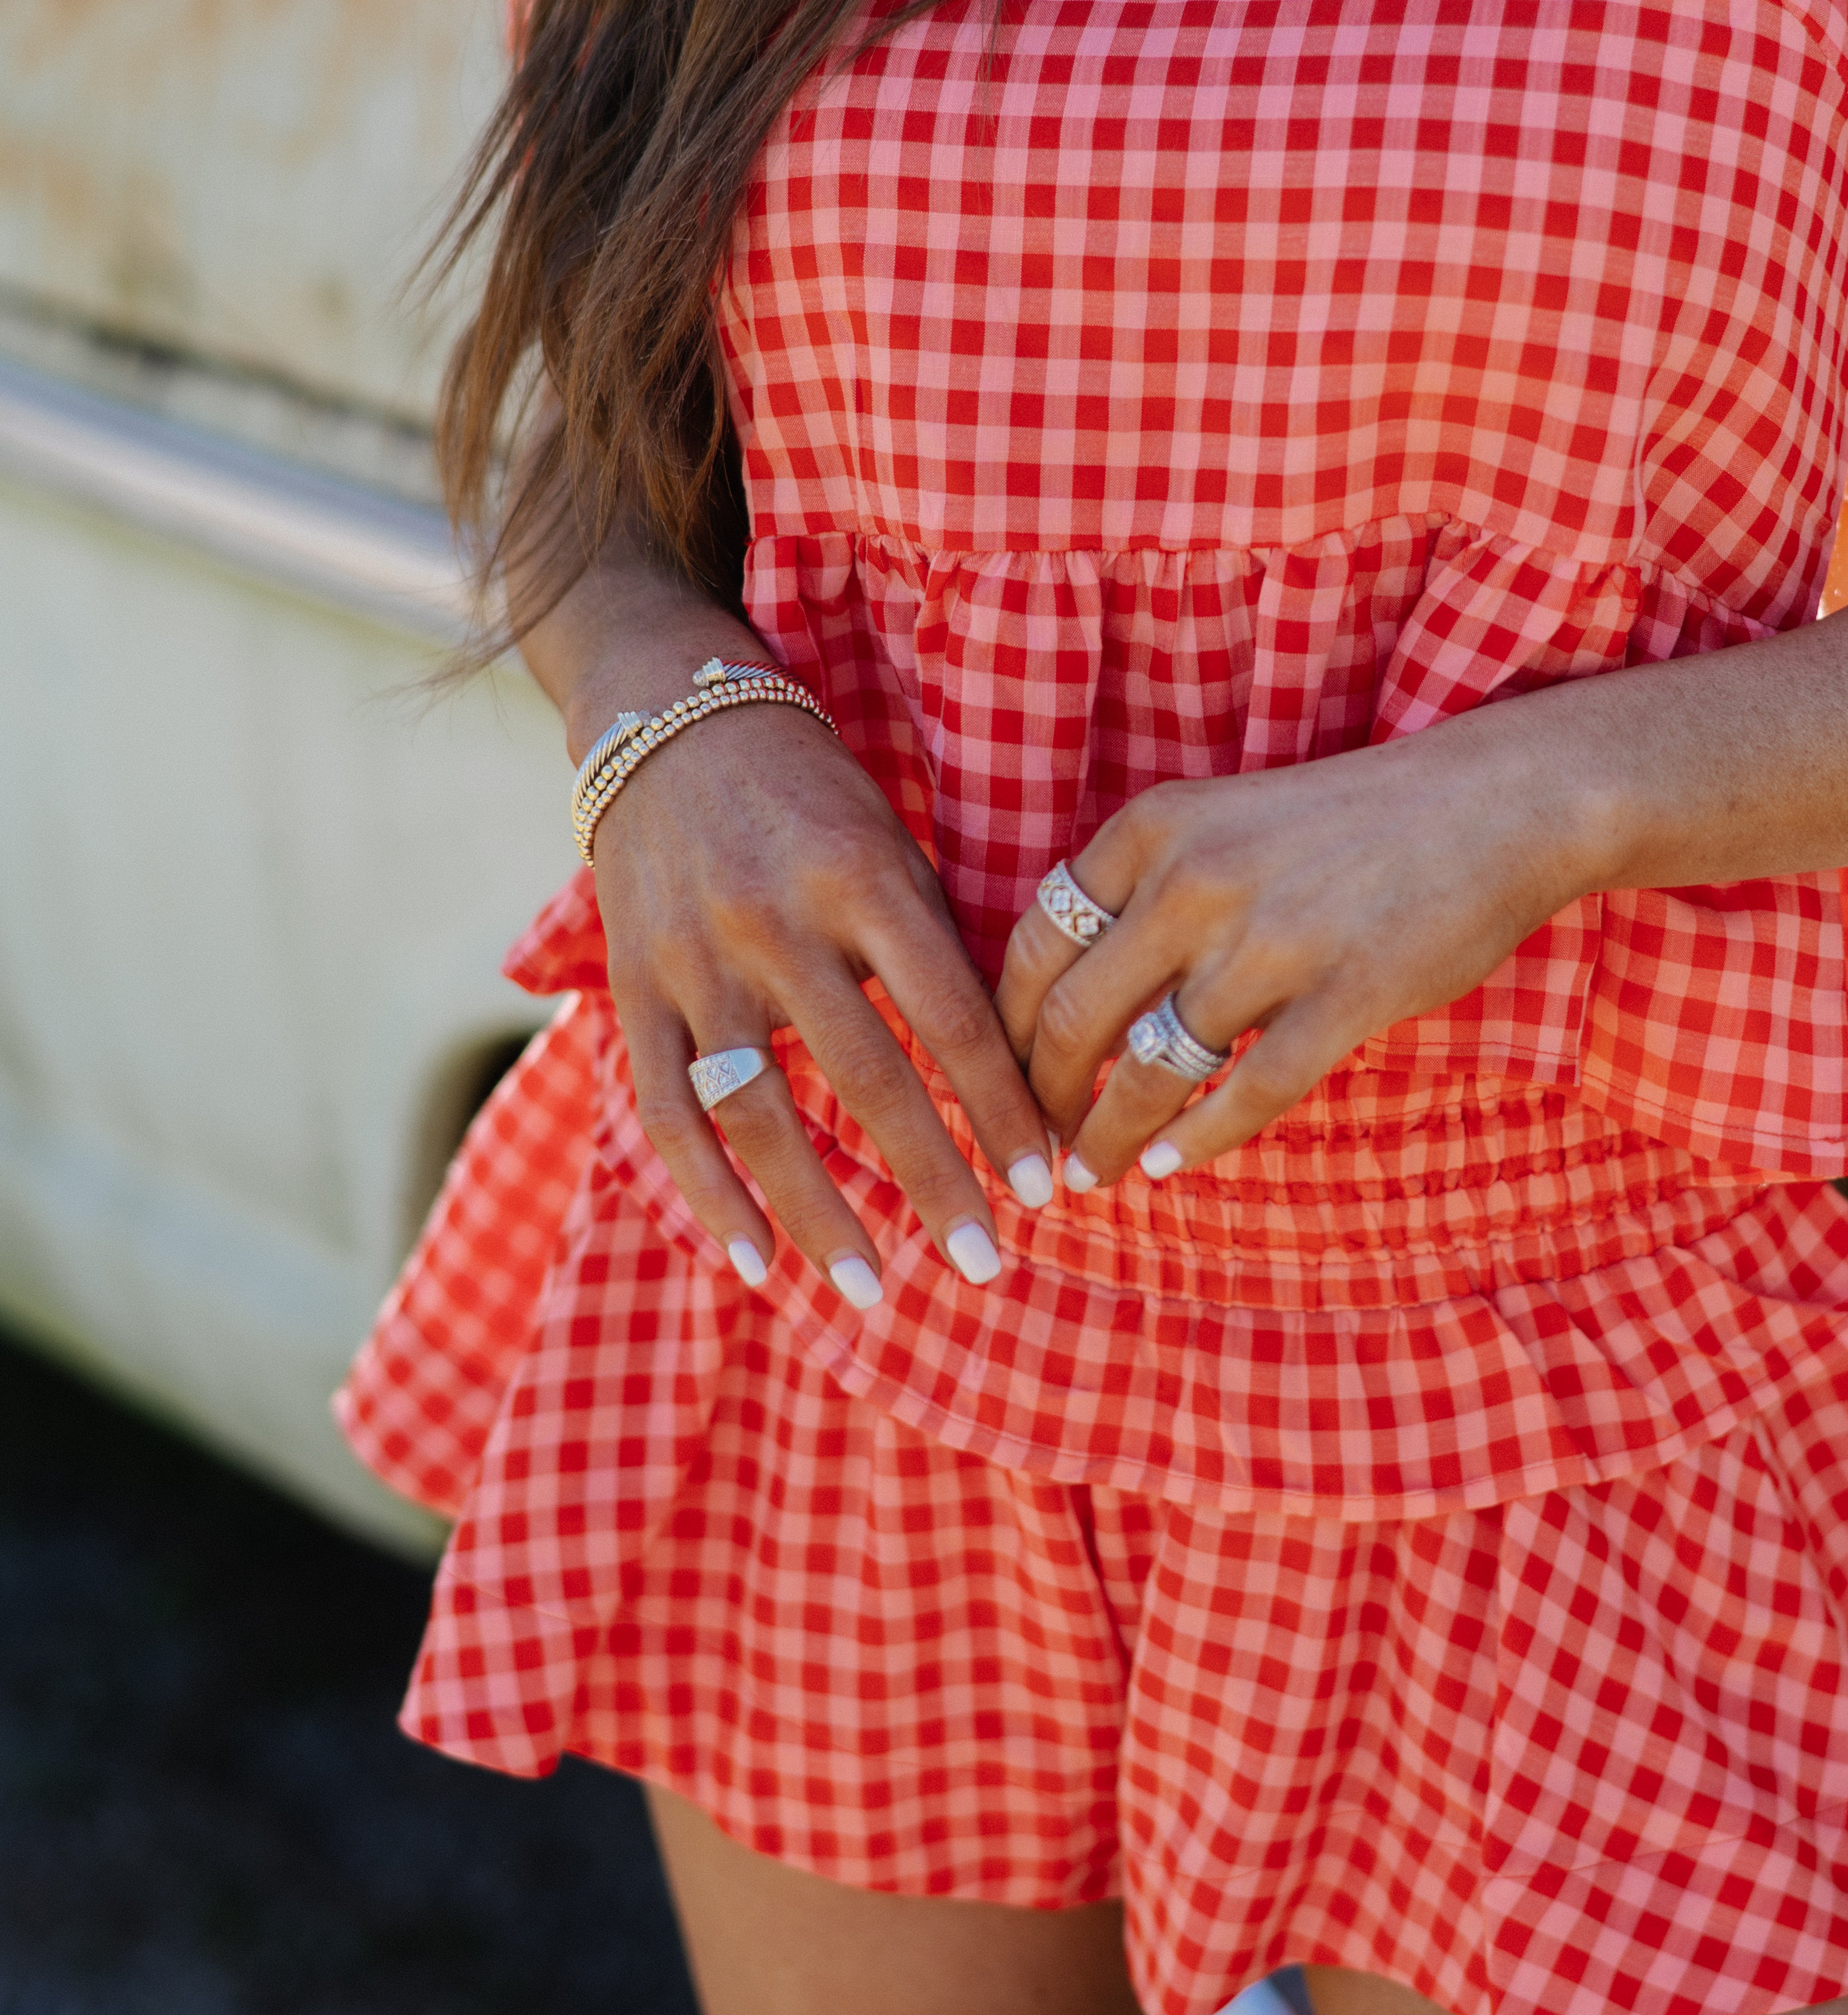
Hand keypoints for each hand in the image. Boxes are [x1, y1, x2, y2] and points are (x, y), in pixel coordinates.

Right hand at [586, 666, 1055, 1302]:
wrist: (669, 724)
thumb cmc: (813, 795)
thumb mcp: (892, 846)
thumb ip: (936, 949)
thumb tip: (1011, 1073)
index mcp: (864, 878)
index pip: (952, 1017)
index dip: (1003, 1110)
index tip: (1047, 1187)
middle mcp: (778, 923)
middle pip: (868, 1078)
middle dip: (934, 1182)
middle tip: (989, 1266)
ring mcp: (697, 961)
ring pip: (762, 1113)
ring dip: (820, 1214)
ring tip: (873, 1290)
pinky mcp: (633, 988)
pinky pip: (669, 1112)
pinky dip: (710, 1193)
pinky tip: (756, 1260)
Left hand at [995, 710, 1585, 1188]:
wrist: (1491, 802)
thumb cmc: (1347, 823)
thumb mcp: (1220, 824)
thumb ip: (1145, 894)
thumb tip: (1068, 1002)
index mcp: (1152, 829)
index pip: (1035, 945)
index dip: (1005, 1029)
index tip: (1002, 1079)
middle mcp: (1195, 879)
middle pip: (1075, 1017)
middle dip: (1042, 1099)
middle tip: (1039, 1145)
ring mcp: (1272, 939)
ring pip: (1152, 1067)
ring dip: (1109, 1136)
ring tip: (1096, 1172)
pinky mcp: (1346, 993)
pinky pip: (1250, 1091)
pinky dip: (1199, 1139)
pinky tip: (1173, 1163)